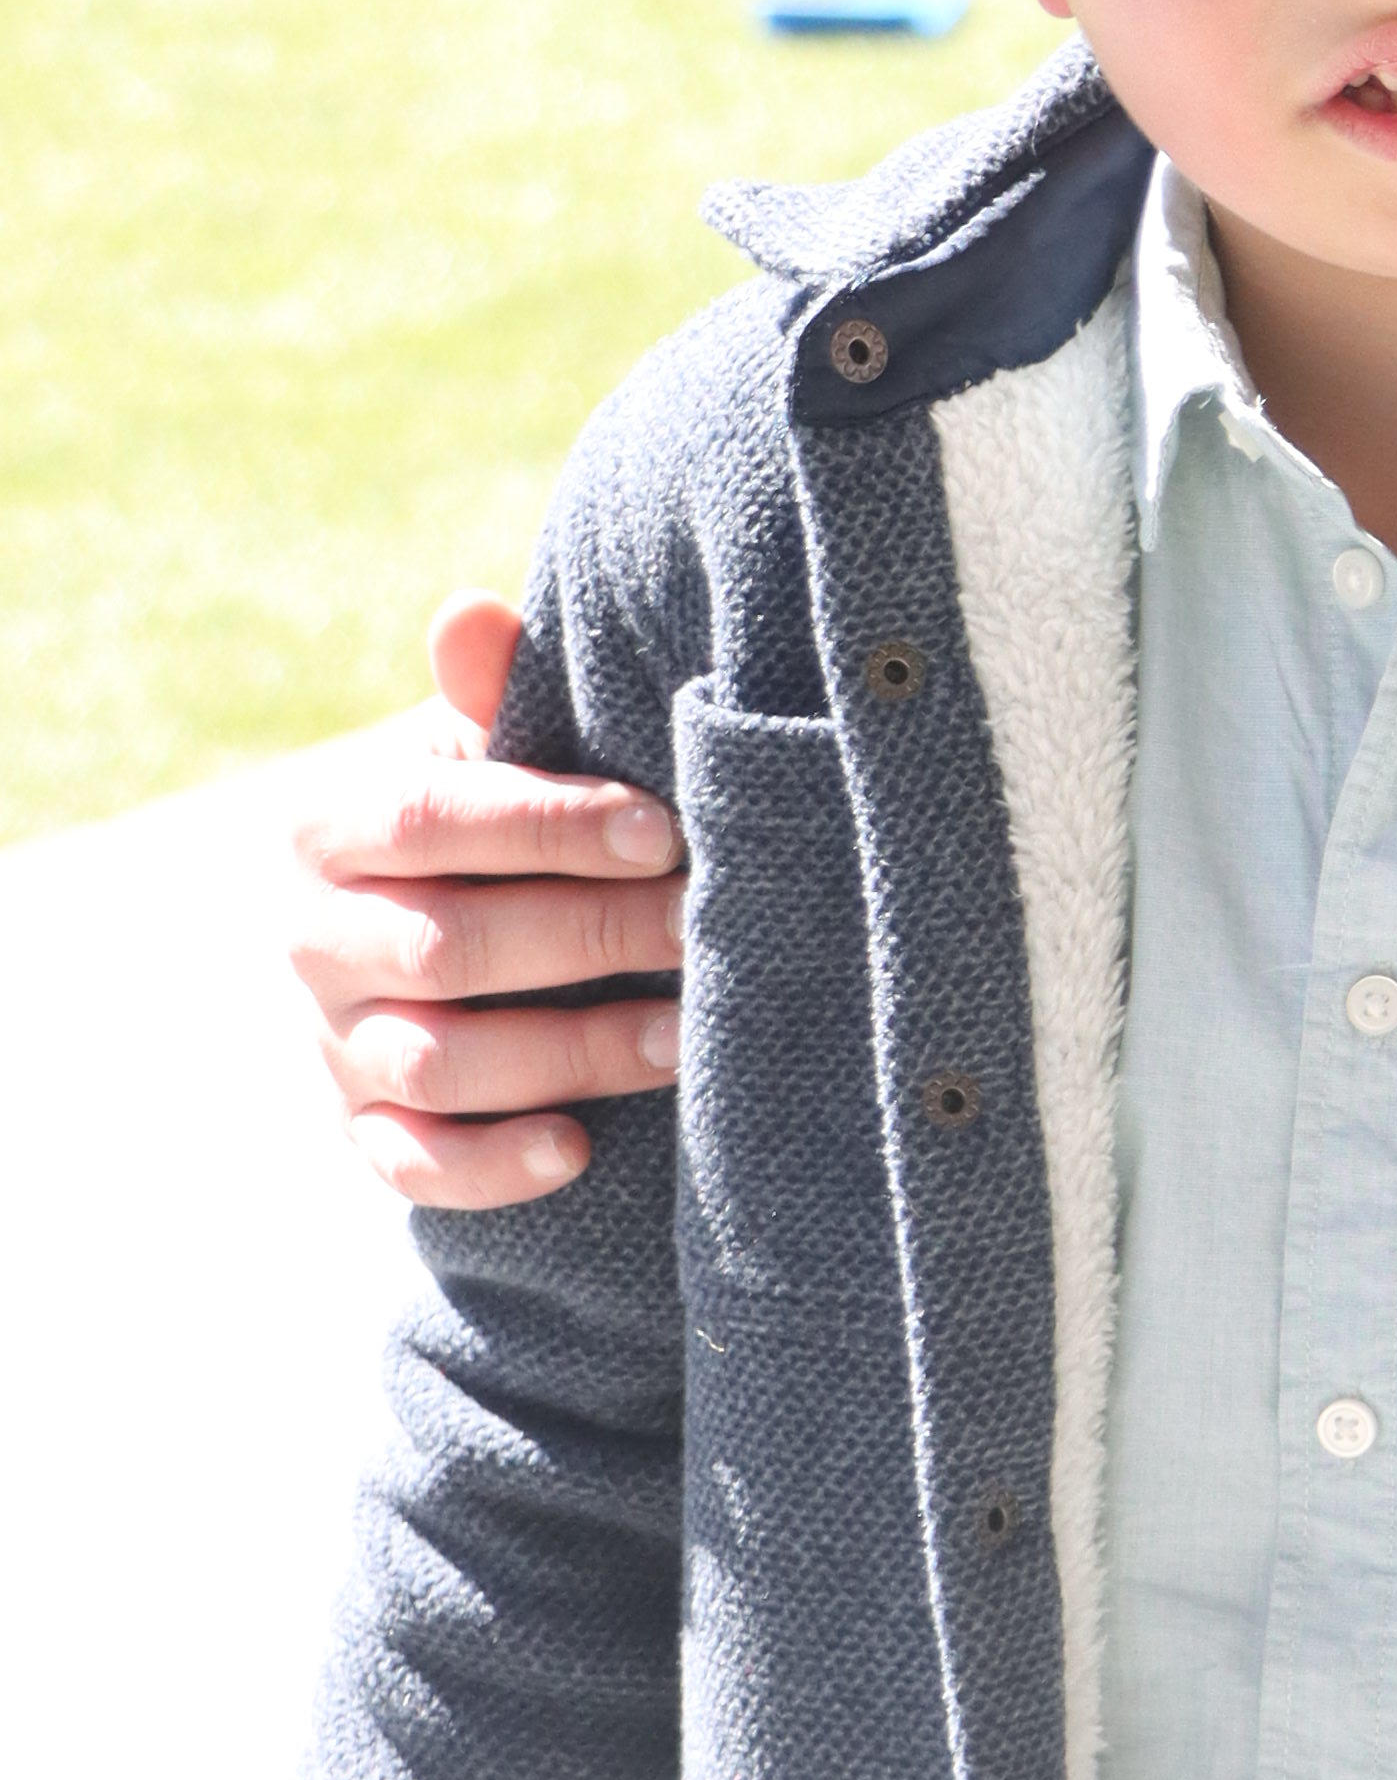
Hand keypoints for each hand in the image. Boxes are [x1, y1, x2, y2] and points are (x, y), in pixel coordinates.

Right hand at [288, 592, 686, 1210]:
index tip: (664, 832)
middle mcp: (311, 939)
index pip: (428, 820)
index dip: (547, 824)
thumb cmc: (491, 824)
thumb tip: (470, 613)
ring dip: (570, 1051)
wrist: (434, 935)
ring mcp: (330, 1044)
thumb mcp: (485, 752)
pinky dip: (491, 1165)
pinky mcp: (361, 1132)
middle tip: (703, 928)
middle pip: (447, 945)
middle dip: (589, 937)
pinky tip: (577, 1150)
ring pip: (440, 1060)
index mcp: (329, 827)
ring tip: (685, 1037)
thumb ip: (491, 694)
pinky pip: (412, 1163)